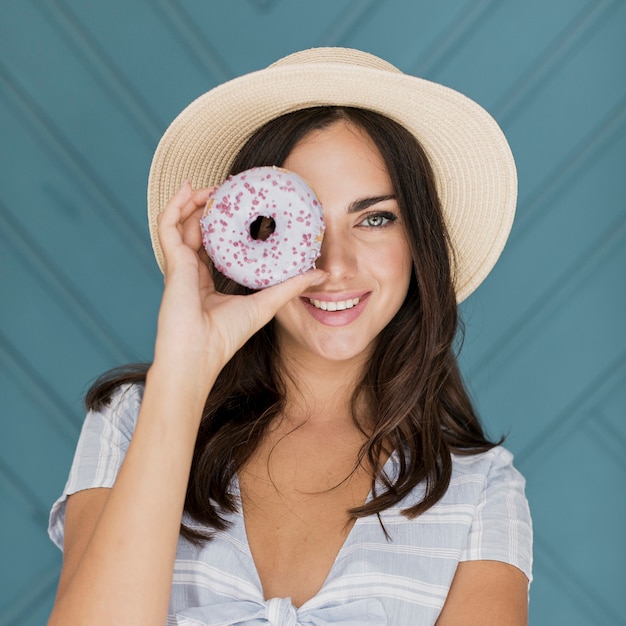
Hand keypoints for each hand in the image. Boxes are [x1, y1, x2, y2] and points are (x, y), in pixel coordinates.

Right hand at [153, 182, 326, 379]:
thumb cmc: (226, 336)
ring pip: (181, 223)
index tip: (239, 206)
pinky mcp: (173, 262)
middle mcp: (192, 270)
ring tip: (211, 187)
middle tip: (226, 191)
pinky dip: (174, 206)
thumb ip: (290, 287)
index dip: (222, 224)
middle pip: (196, 230)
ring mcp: (180, 265)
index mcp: (207, 280)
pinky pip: (168, 227)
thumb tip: (320, 274)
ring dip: (194, 202)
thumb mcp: (265, 304)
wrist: (198, 354)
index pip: (213, 244)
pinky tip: (188, 189)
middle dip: (209, 208)